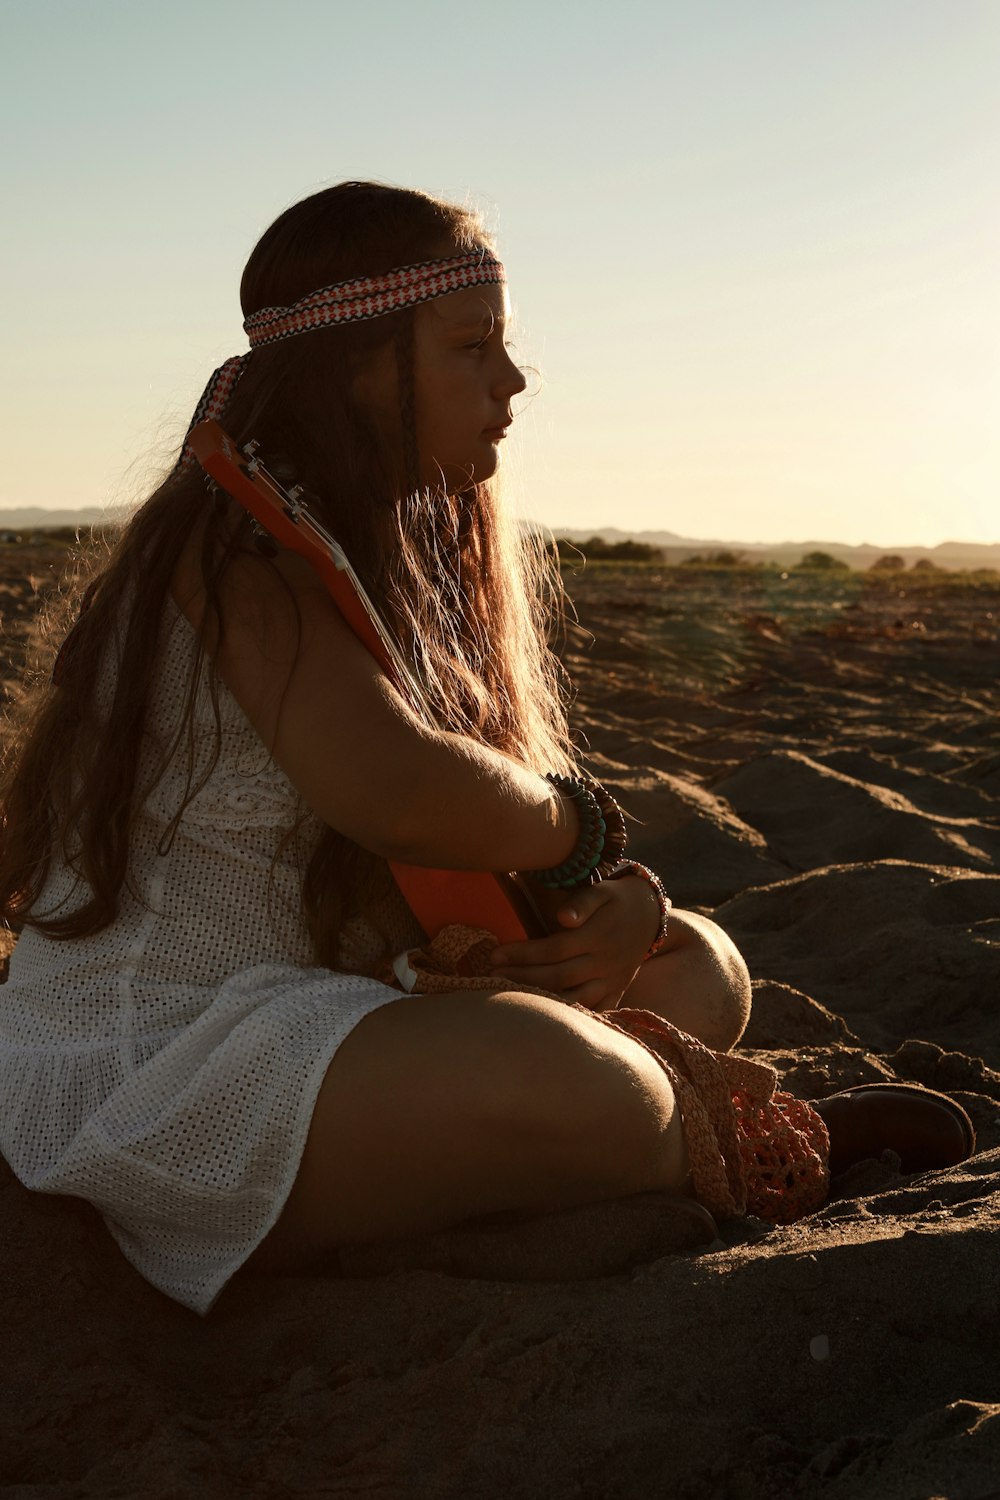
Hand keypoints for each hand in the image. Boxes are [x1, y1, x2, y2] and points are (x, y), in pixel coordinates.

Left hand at [490, 875, 660, 1010]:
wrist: (651, 915)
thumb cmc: (617, 900)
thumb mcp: (603, 891)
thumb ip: (583, 902)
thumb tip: (564, 917)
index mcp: (597, 936)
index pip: (554, 949)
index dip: (522, 953)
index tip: (495, 955)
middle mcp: (605, 962)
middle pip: (558, 977)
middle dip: (522, 977)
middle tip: (492, 976)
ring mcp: (612, 980)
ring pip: (574, 999)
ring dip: (542, 1001)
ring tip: (511, 997)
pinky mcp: (617, 991)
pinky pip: (595, 1011)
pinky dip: (573, 1018)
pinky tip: (546, 1019)